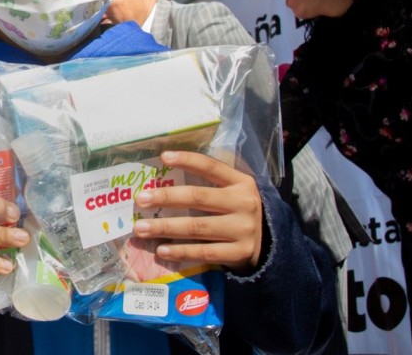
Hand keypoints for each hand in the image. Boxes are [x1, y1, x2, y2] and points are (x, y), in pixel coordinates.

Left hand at [133, 150, 262, 272]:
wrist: (270, 244)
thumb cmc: (239, 212)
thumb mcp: (234, 191)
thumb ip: (210, 182)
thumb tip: (166, 173)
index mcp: (241, 182)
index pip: (211, 167)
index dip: (188, 160)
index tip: (164, 157)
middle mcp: (243, 203)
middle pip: (198, 197)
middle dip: (166, 198)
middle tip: (141, 199)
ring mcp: (242, 229)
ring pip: (197, 227)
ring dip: (165, 227)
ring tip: (141, 228)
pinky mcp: (239, 253)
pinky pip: (204, 252)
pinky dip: (180, 252)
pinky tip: (161, 250)